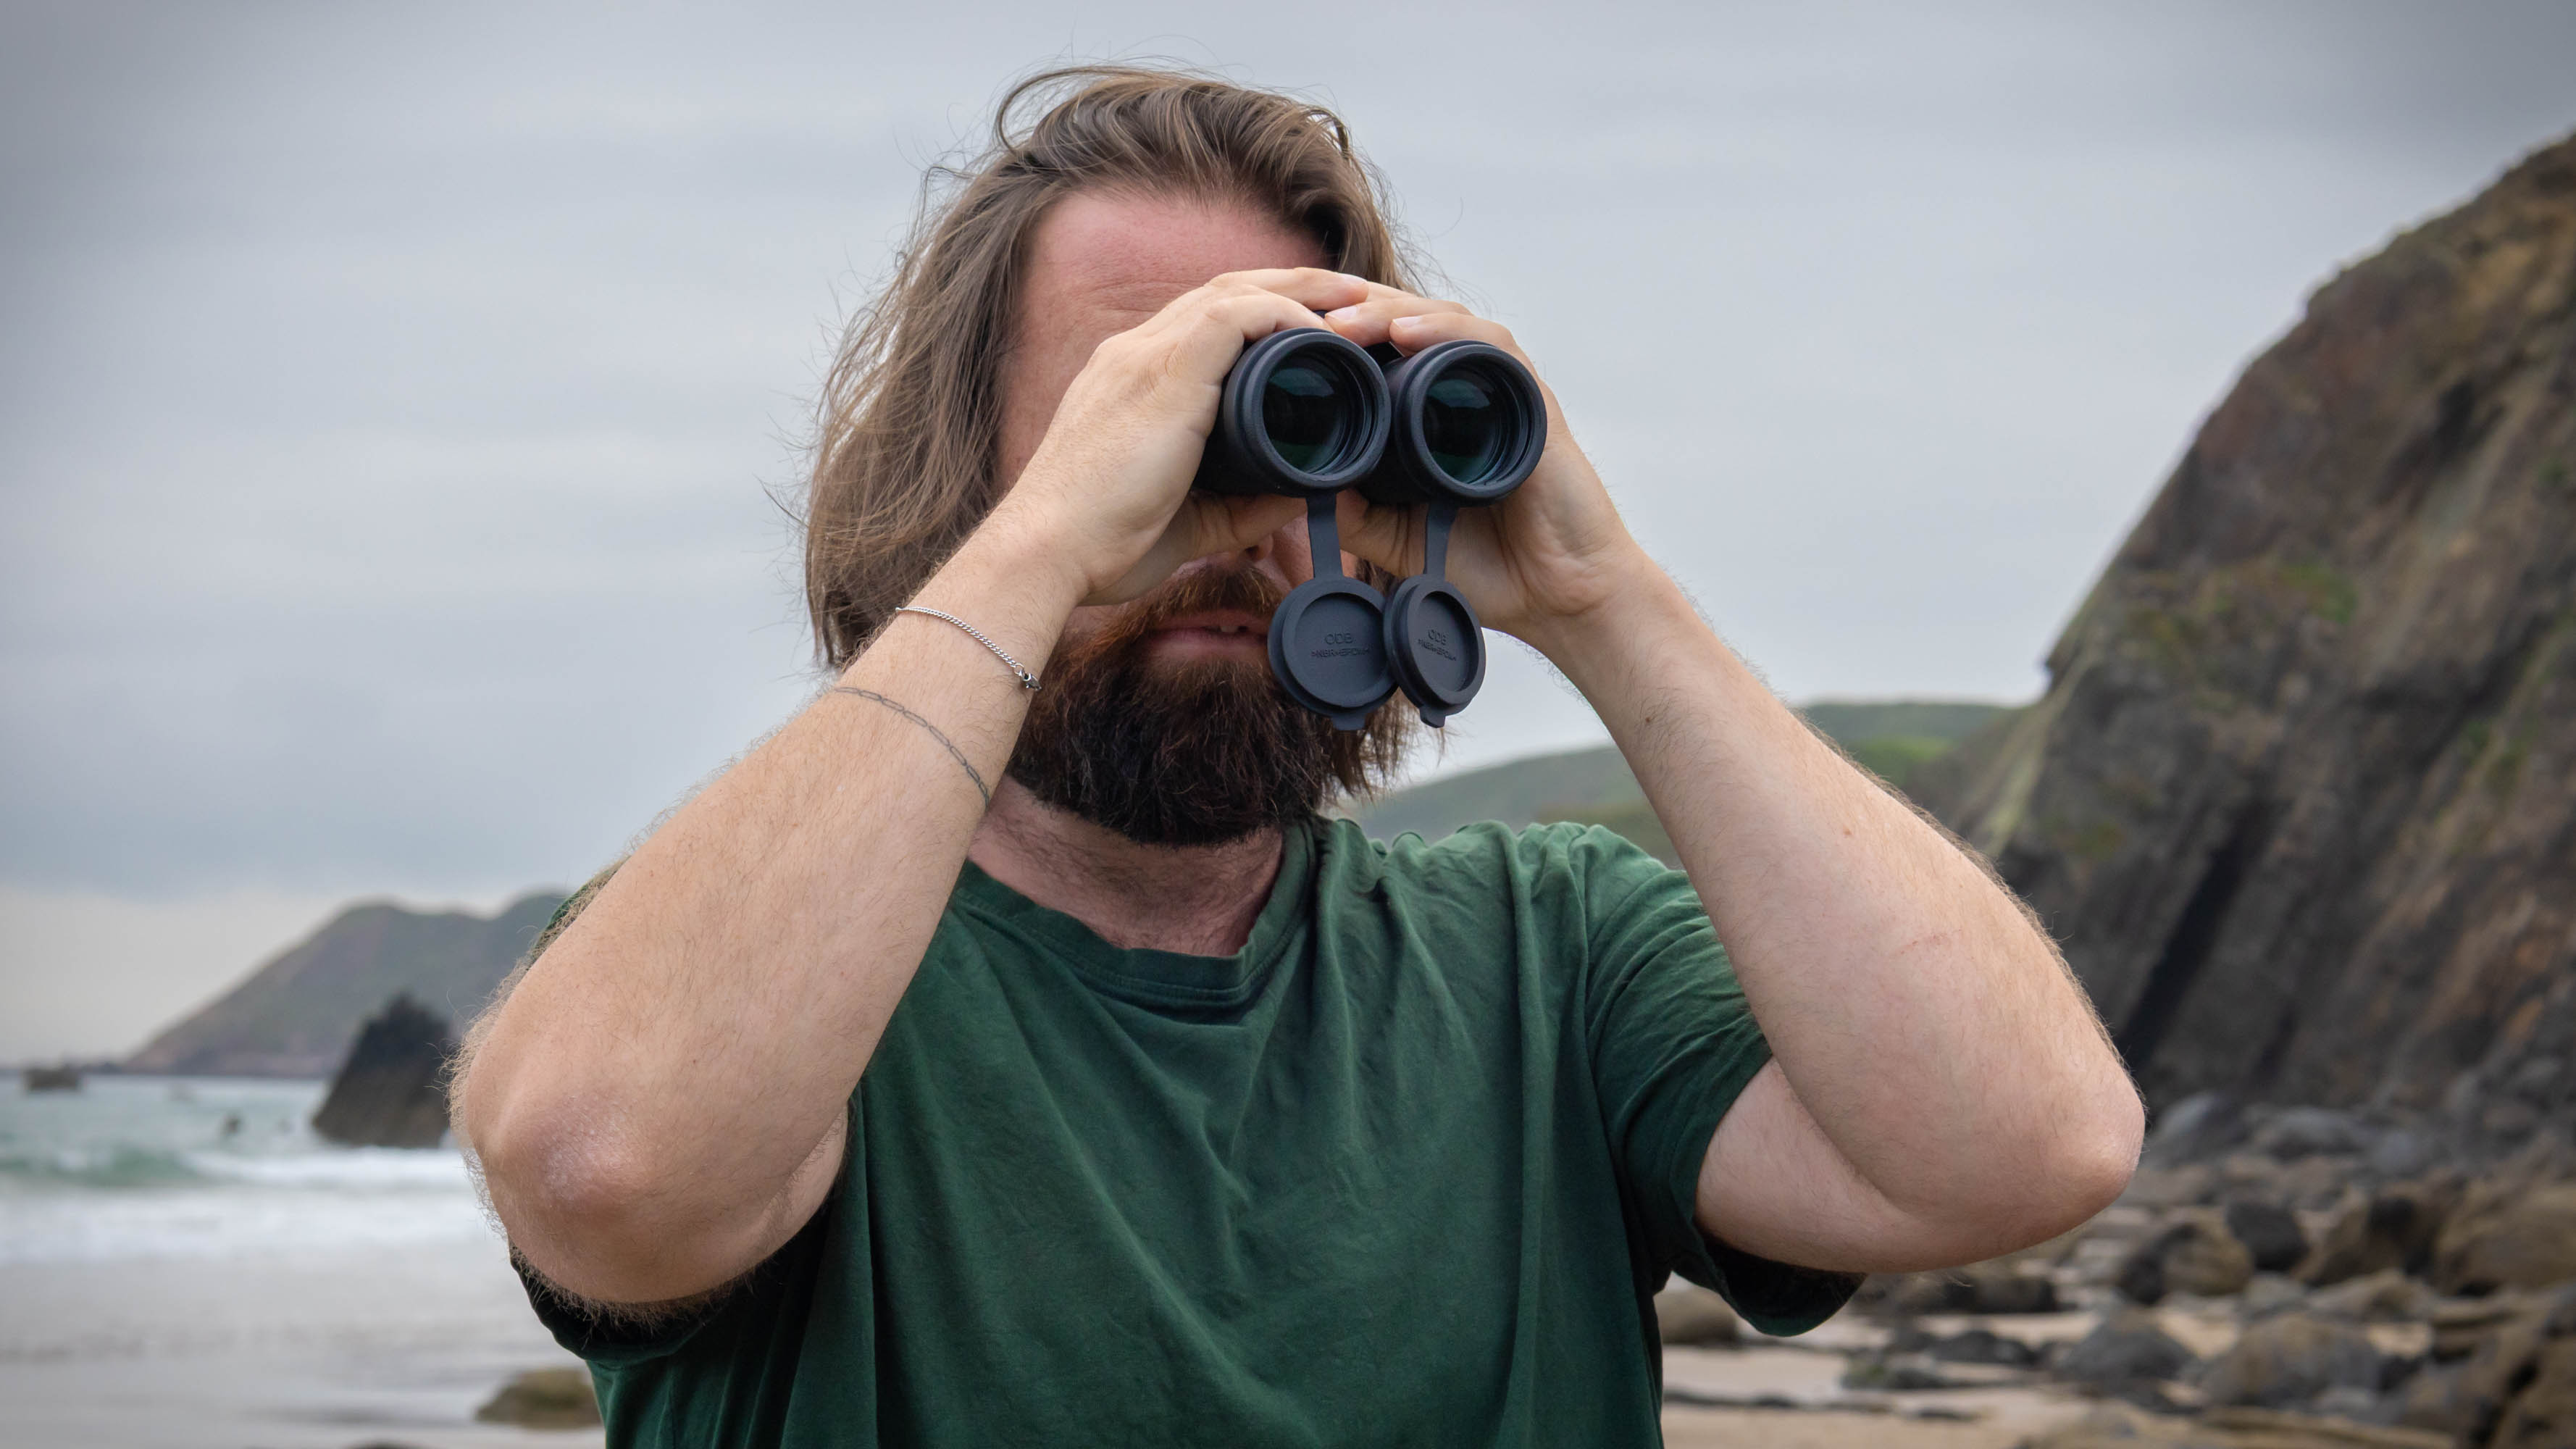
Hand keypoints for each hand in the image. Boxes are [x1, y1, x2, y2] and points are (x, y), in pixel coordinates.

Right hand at [989, 267, 1374, 605]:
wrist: (1047, 553)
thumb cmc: (1102, 545)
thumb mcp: (1190, 522)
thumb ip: (1243, 507)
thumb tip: (1301, 496)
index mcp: (1134, 380)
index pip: (1206, 320)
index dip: (1266, 312)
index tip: (1320, 327)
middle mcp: (1135, 354)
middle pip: (1225, 290)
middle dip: (1294, 284)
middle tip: (1354, 294)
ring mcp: (1143, 358)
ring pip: (1233, 292)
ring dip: (1300, 290)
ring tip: (1355, 299)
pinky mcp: (1161, 376)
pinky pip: (1233, 317)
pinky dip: (1282, 316)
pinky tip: (1320, 332)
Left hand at [1316, 287, 1653, 643]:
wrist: (1559, 598)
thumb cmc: (1491, 568)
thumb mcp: (1399, 542)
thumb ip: (1355, 515)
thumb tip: (1298, 486)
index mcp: (1433, 417)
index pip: (1382, 355)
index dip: (1338, 340)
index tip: (1284, 346)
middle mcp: (1467, 393)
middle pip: (1406, 324)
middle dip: (1353, 314)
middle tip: (1301, 321)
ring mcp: (1501, 392)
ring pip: (1444, 322)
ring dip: (1390, 312)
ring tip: (1343, 323)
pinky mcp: (1533, 401)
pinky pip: (1491, 346)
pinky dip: (1448, 331)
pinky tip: (1408, 331)